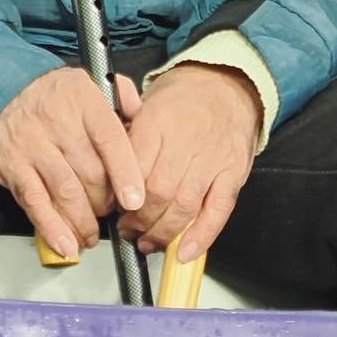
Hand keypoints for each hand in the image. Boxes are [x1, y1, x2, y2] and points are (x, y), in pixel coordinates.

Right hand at [0, 67, 145, 258]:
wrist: (1, 89)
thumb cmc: (53, 92)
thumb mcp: (91, 82)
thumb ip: (123, 99)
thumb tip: (145, 119)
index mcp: (83, 100)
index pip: (109, 139)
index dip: (125, 173)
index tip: (135, 199)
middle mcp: (57, 122)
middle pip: (91, 173)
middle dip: (106, 201)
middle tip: (112, 212)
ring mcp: (32, 145)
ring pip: (66, 192)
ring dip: (83, 221)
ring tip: (92, 234)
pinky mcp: (12, 166)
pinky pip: (35, 203)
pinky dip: (52, 228)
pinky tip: (67, 244)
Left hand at [116, 63, 260, 262]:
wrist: (227, 84)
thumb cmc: (183, 98)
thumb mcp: (146, 103)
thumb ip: (126, 137)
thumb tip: (104, 174)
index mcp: (157, 121)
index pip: (132, 166)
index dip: (120, 196)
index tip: (111, 209)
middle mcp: (185, 141)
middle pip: (157, 192)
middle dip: (138, 220)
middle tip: (127, 230)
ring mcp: (212, 159)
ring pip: (184, 206)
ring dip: (163, 233)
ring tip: (148, 241)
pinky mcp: (232, 173)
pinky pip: (218, 211)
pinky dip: (201, 236)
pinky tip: (184, 252)